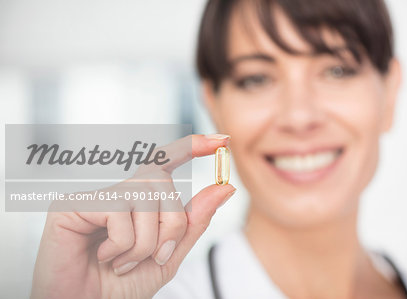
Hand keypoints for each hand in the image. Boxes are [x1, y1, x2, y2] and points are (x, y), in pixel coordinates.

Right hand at [30, 134, 235, 298]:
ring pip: (144, 199)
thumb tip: (226, 188)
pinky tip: (104, 257)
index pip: (166, 161)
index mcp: (140, 201)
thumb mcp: (168, 255)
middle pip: (163, 184)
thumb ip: (193, 221)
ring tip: (123, 262)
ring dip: (146, 243)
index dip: (192, 147)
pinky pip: (118, 212)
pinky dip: (122, 245)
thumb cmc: (121, 286)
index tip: (223, 141)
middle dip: (172, 225)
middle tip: (156, 256)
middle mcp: (119, 192)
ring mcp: (95, 196)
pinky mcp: (71, 204)